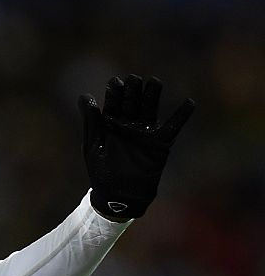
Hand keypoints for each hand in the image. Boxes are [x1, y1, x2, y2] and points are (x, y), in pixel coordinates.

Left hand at [79, 74, 194, 218]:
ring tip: (155, 81)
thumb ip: (91, 121)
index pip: (114, 103)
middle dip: (133, 90)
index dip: (115, 92)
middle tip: (134, 79)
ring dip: (153, 96)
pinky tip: (189, 102)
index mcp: (110, 124)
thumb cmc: (101, 172)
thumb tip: (85, 96)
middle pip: (132, 102)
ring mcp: (144, 133)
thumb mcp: (93, 145)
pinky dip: (181, 116)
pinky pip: (172, 127)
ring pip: (150, 109)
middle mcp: (128, 125)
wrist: (118, 196)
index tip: (116, 81)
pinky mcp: (160, 144)